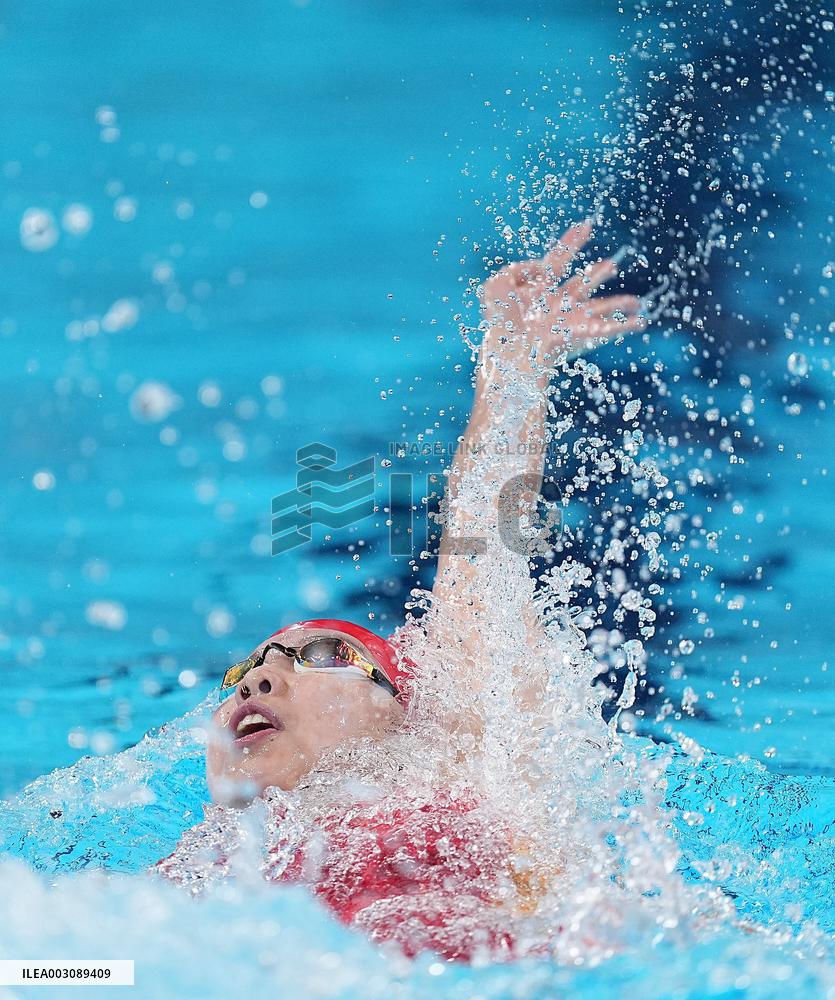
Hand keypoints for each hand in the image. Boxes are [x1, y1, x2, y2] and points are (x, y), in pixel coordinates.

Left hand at [478, 220, 645, 385]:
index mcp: (538, 291)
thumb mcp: (498, 284)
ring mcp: (569, 319)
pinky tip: (639, 323)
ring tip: (637, 302)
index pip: (557, 261)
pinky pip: (606, 328)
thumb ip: (519, 268)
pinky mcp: (579, 334)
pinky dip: (623, 325)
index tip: (584, 225)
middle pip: (582, 284)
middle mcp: (556, 304)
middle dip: (598, 274)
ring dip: (619, 303)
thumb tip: (542, 267)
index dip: (570, 243)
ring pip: (599, 307)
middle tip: (612, 265)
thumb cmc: (499, 321)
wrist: (508, 348)